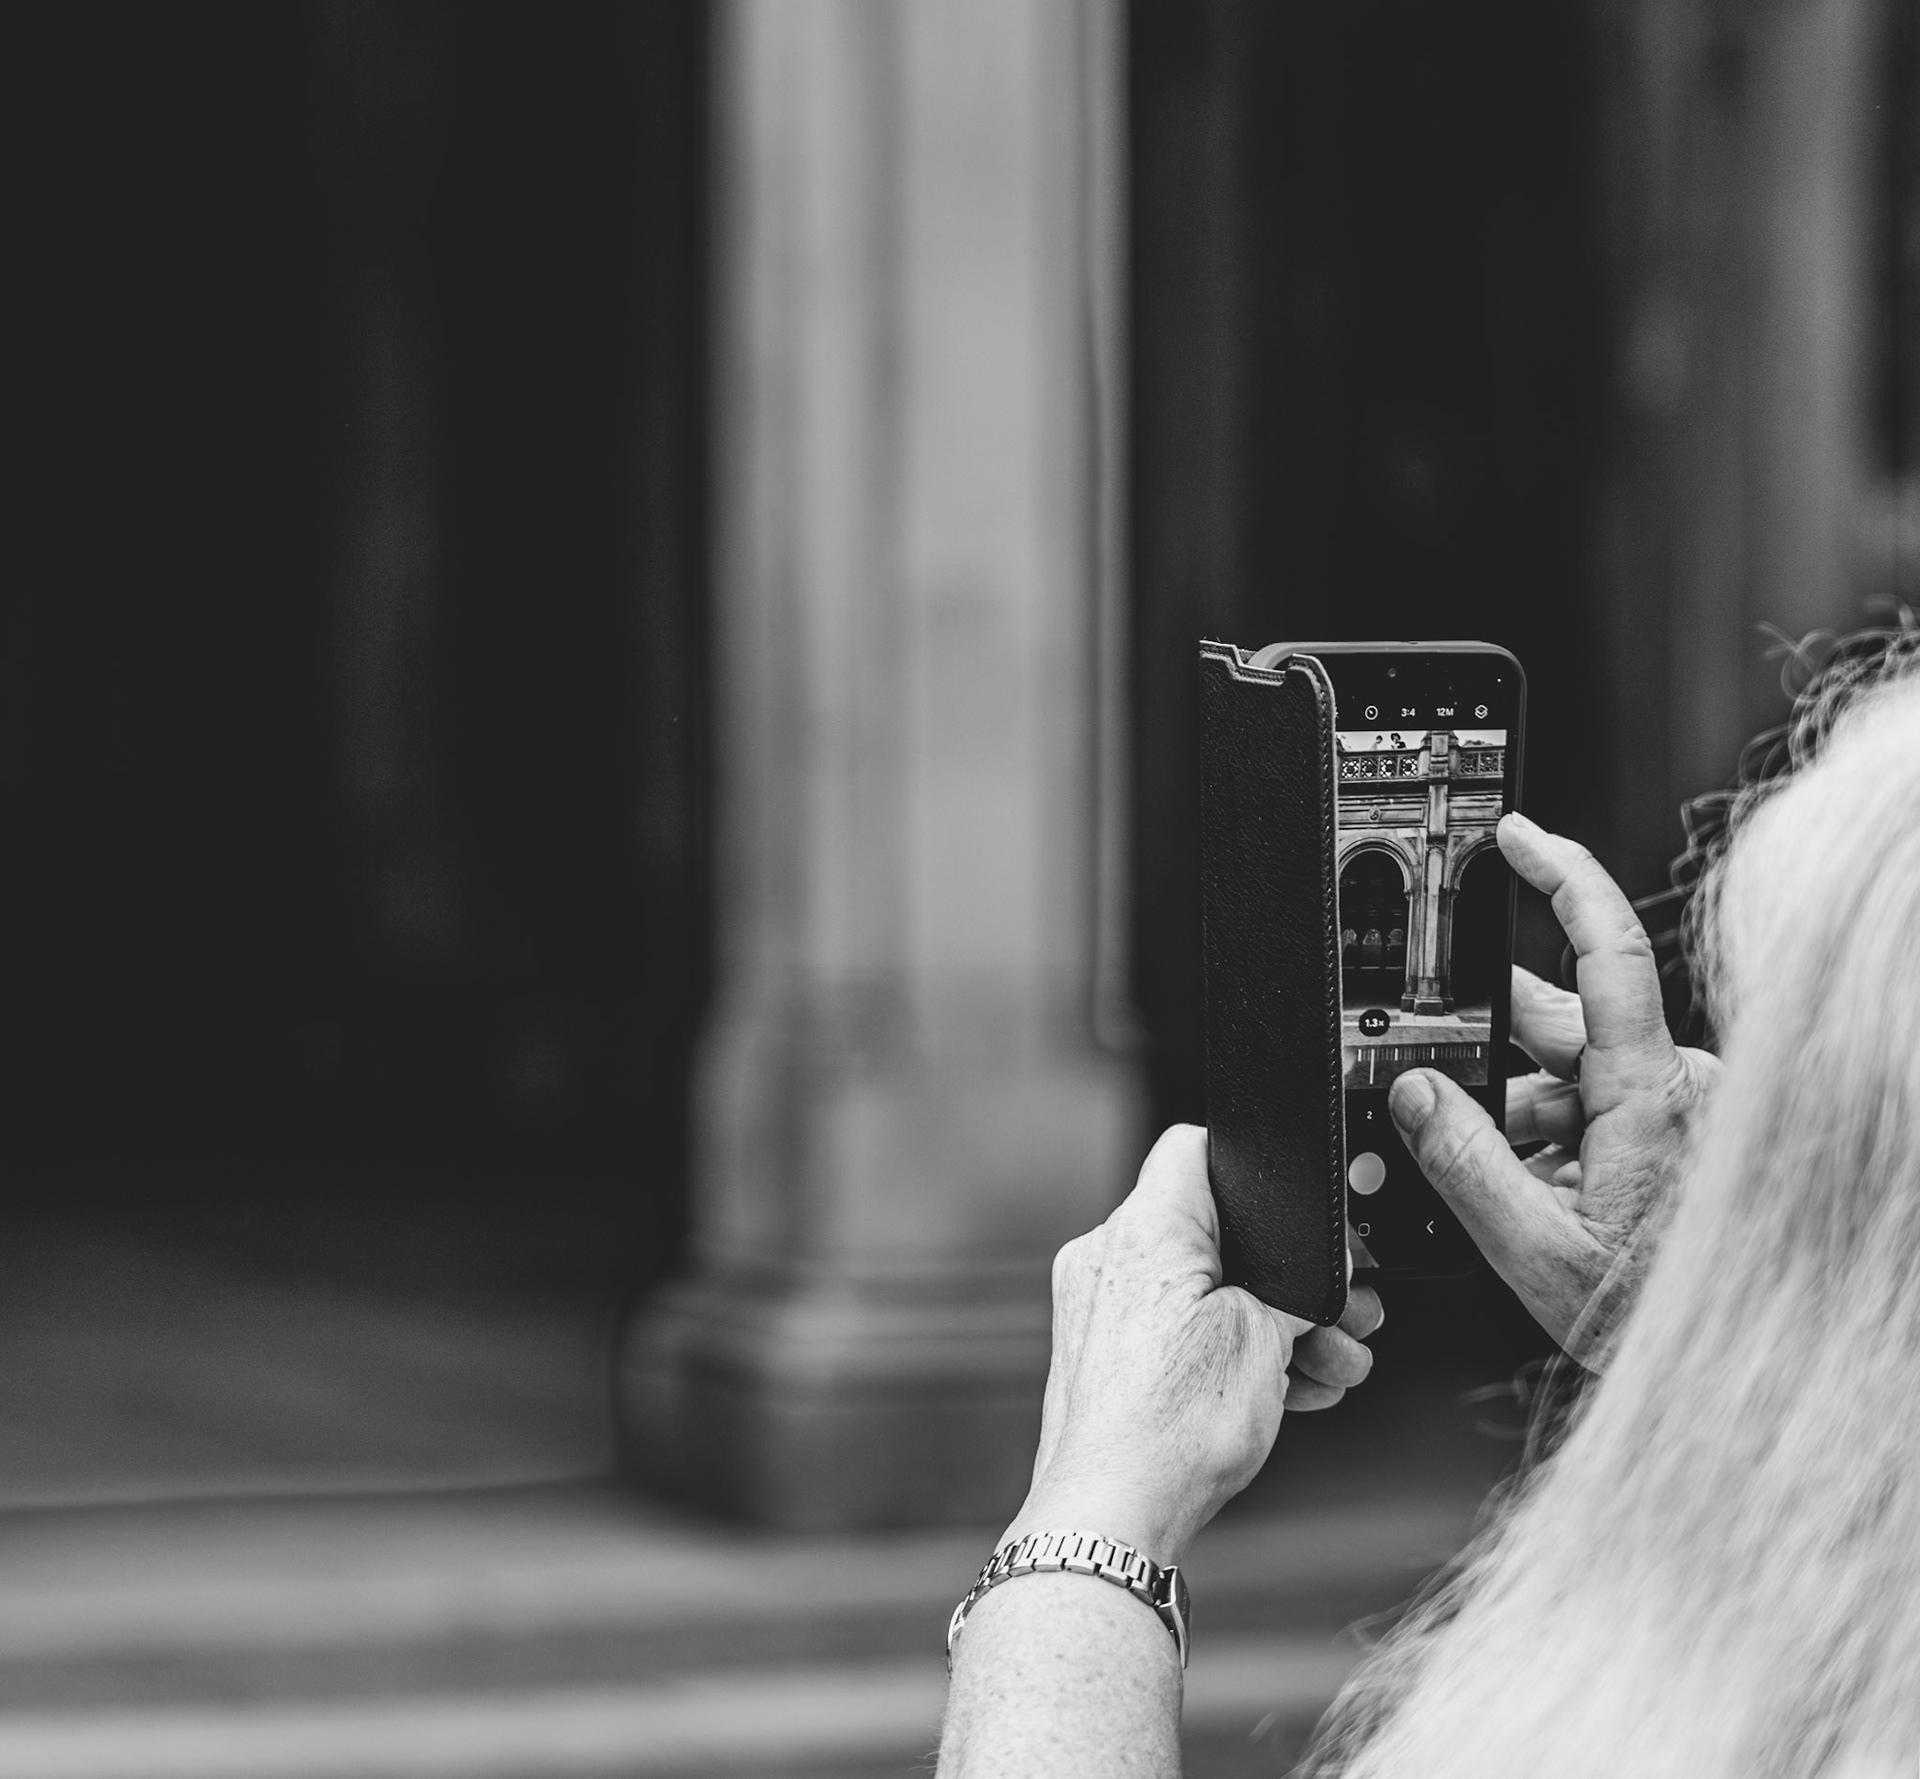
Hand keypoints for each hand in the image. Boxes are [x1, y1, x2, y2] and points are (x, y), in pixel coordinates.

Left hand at [1005, 1125, 1383, 1565]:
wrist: (1112, 1517)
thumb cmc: (1173, 1429)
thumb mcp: (1267, 1337)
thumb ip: (1294, 1287)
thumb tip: (1312, 1279)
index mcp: (1143, 1227)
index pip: (1194, 1148)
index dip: (1259, 1174)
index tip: (1306, 1221)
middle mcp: (1108, 1257)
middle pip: (1213, 1232)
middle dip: (1288, 1277)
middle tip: (1345, 1316)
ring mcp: (1099, 1308)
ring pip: (1203, 1289)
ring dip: (1271, 1325)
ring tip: (1330, 1368)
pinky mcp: (1101, 1355)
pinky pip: (1177, 1329)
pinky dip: (1229, 1349)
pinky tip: (1287, 1390)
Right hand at [1387, 812, 1718, 1363]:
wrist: (1743, 1370)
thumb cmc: (1656, 1318)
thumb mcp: (1535, 1252)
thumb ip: (1464, 1166)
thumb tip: (1412, 1096)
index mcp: (1648, 1095)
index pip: (1606, 950)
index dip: (1559, 875)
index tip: (1516, 834)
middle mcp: (1676, 1087)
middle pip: (1559, 1025)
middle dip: (1492, 1061)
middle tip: (1439, 1105)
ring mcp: (1681, 1109)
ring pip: (1572, 1073)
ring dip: (1522, 1116)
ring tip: (1507, 1191)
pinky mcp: (1680, 1132)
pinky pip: (1597, 1104)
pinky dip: (1553, 1135)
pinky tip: (1537, 1194)